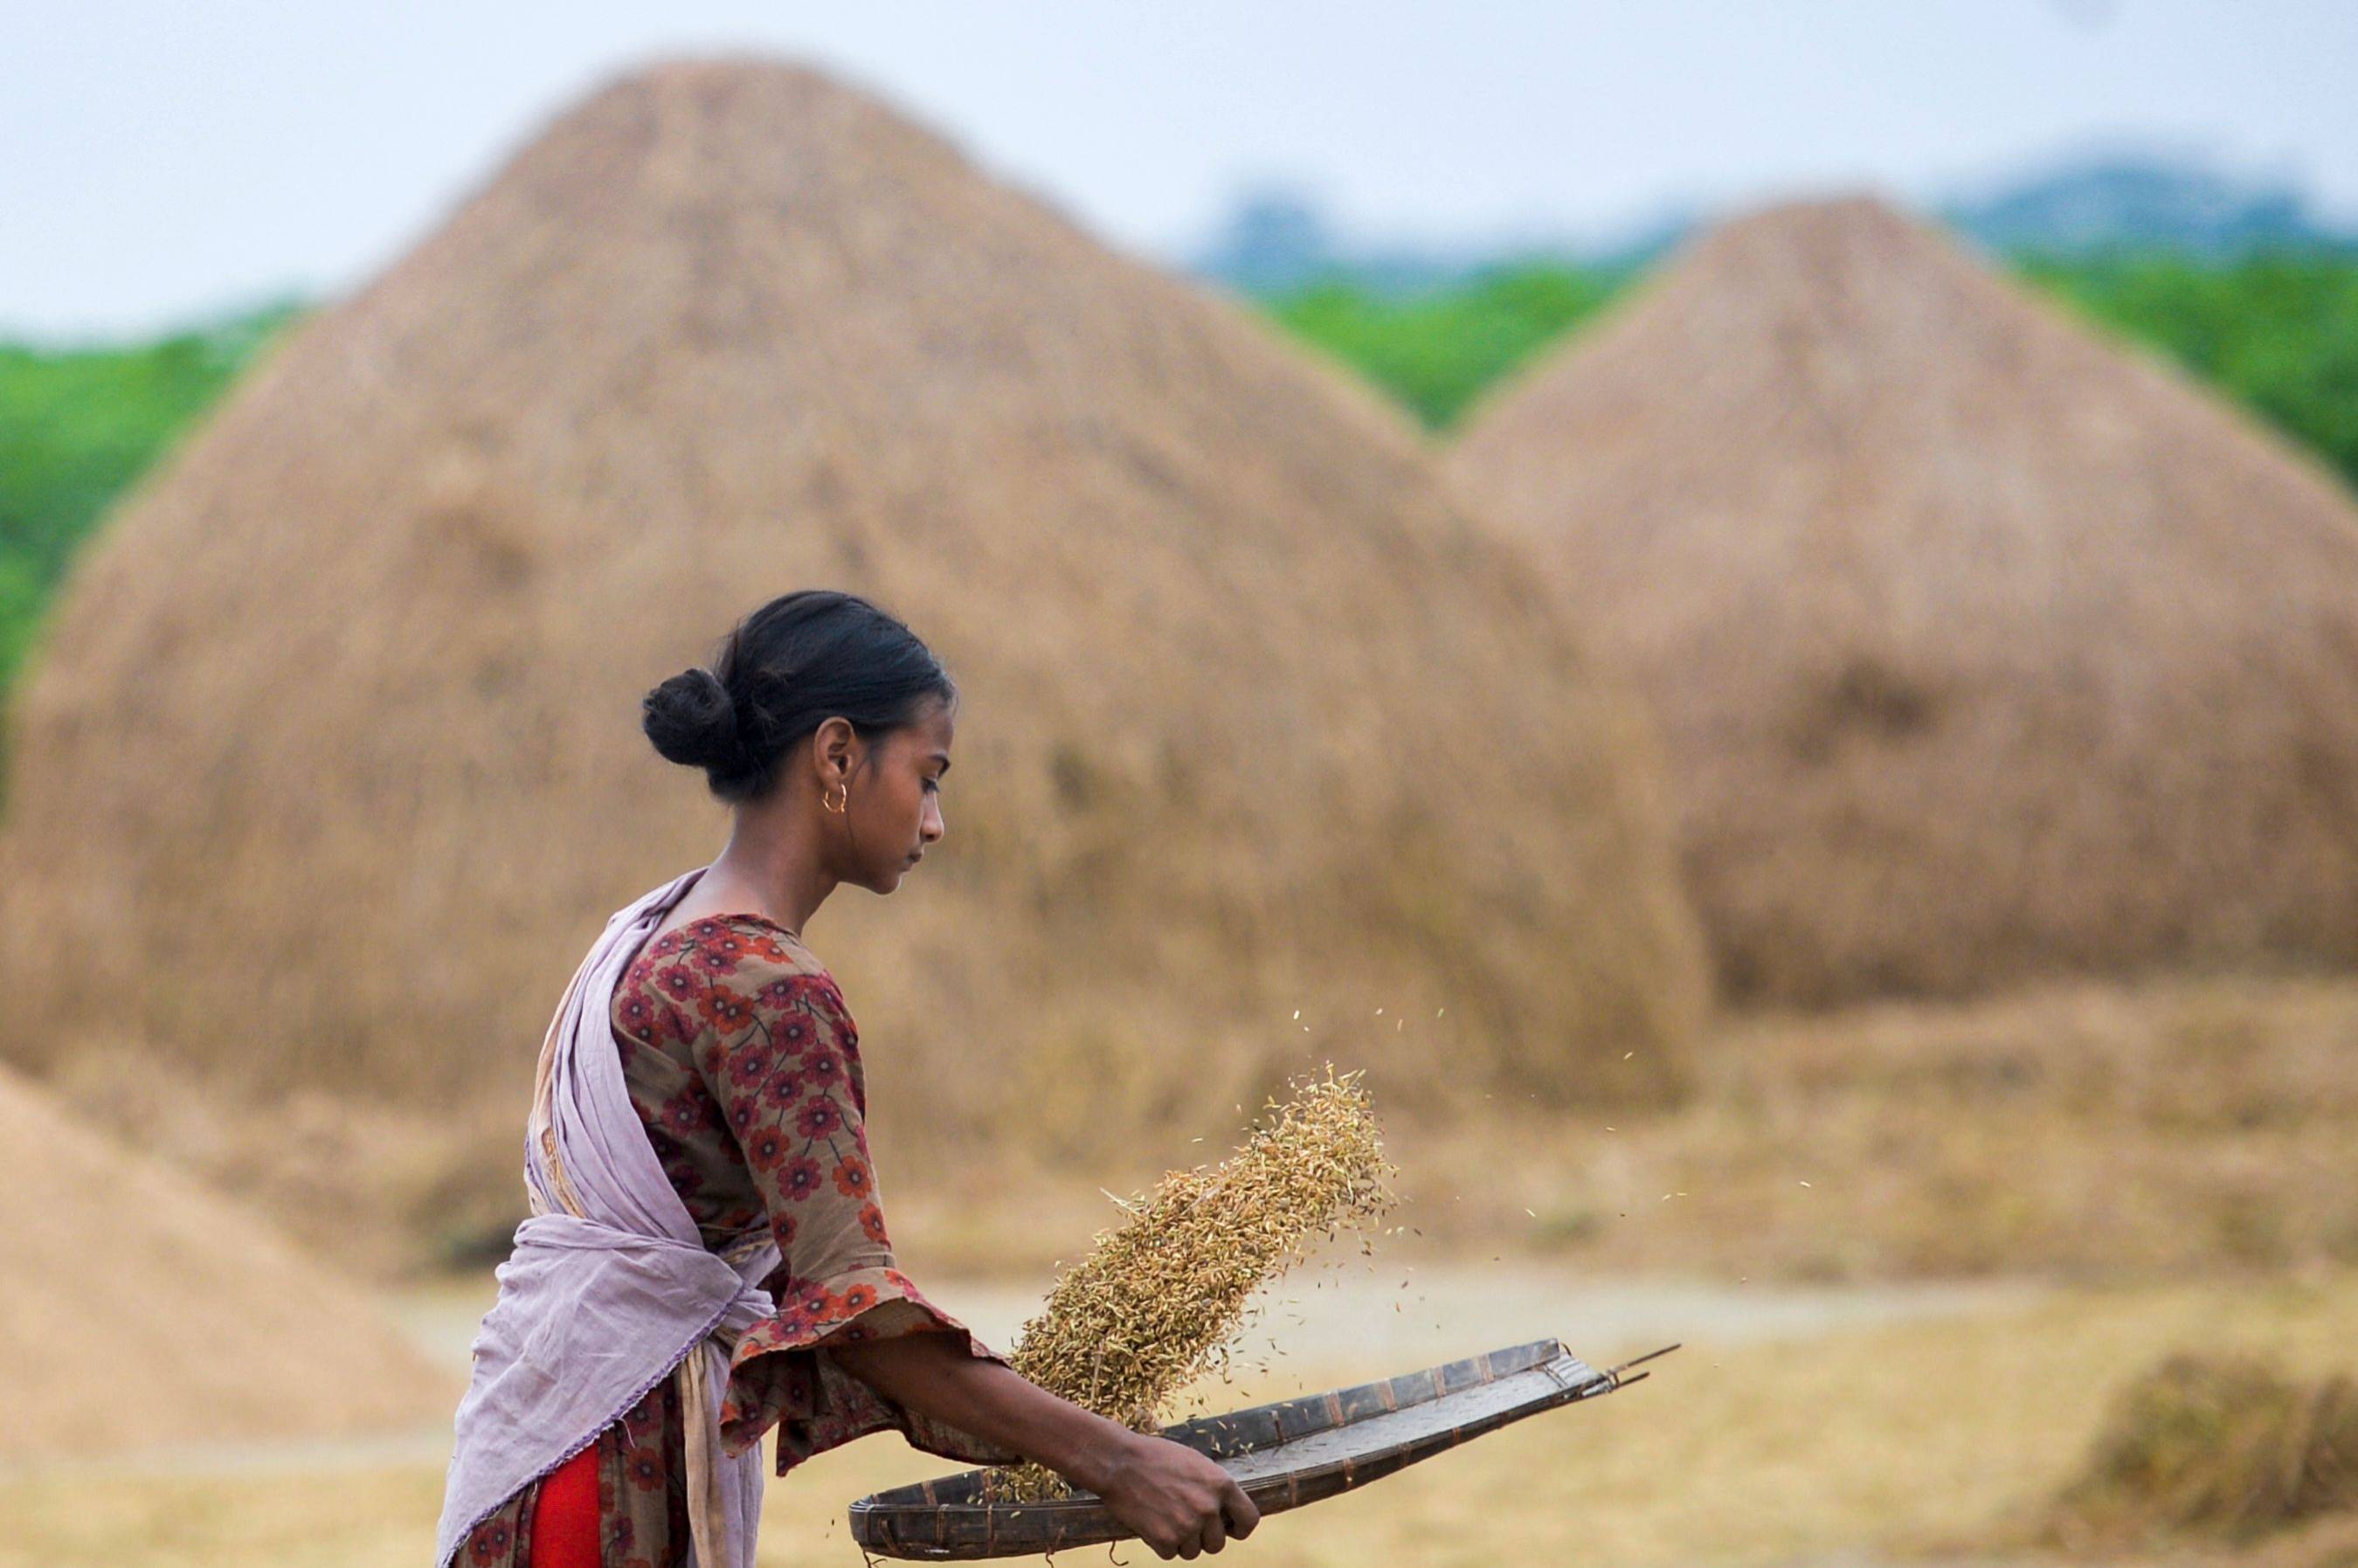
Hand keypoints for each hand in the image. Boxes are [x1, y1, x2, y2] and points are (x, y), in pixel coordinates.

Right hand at [1092, 1433, 1258, 1558]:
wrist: (1120, 1461)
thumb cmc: (1157, 1458)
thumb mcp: (1197, 1464)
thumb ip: (1215, 1488)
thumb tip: (1226, 1512)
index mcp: (1222, 1484)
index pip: (1249, 1520)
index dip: (1239, 1528)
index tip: (1229, 1529)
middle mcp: (1209, 1507)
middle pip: (1217, 1543)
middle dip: (1202, 1537)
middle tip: (1183, 1519)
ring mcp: (1187, 1525)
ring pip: (1193, 1552)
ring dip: (1180, 1541)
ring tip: (1164, 1515)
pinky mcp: (1165, 1539)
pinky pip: (1170, 1554)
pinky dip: (1160, 1543)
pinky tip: (1151, 1521)